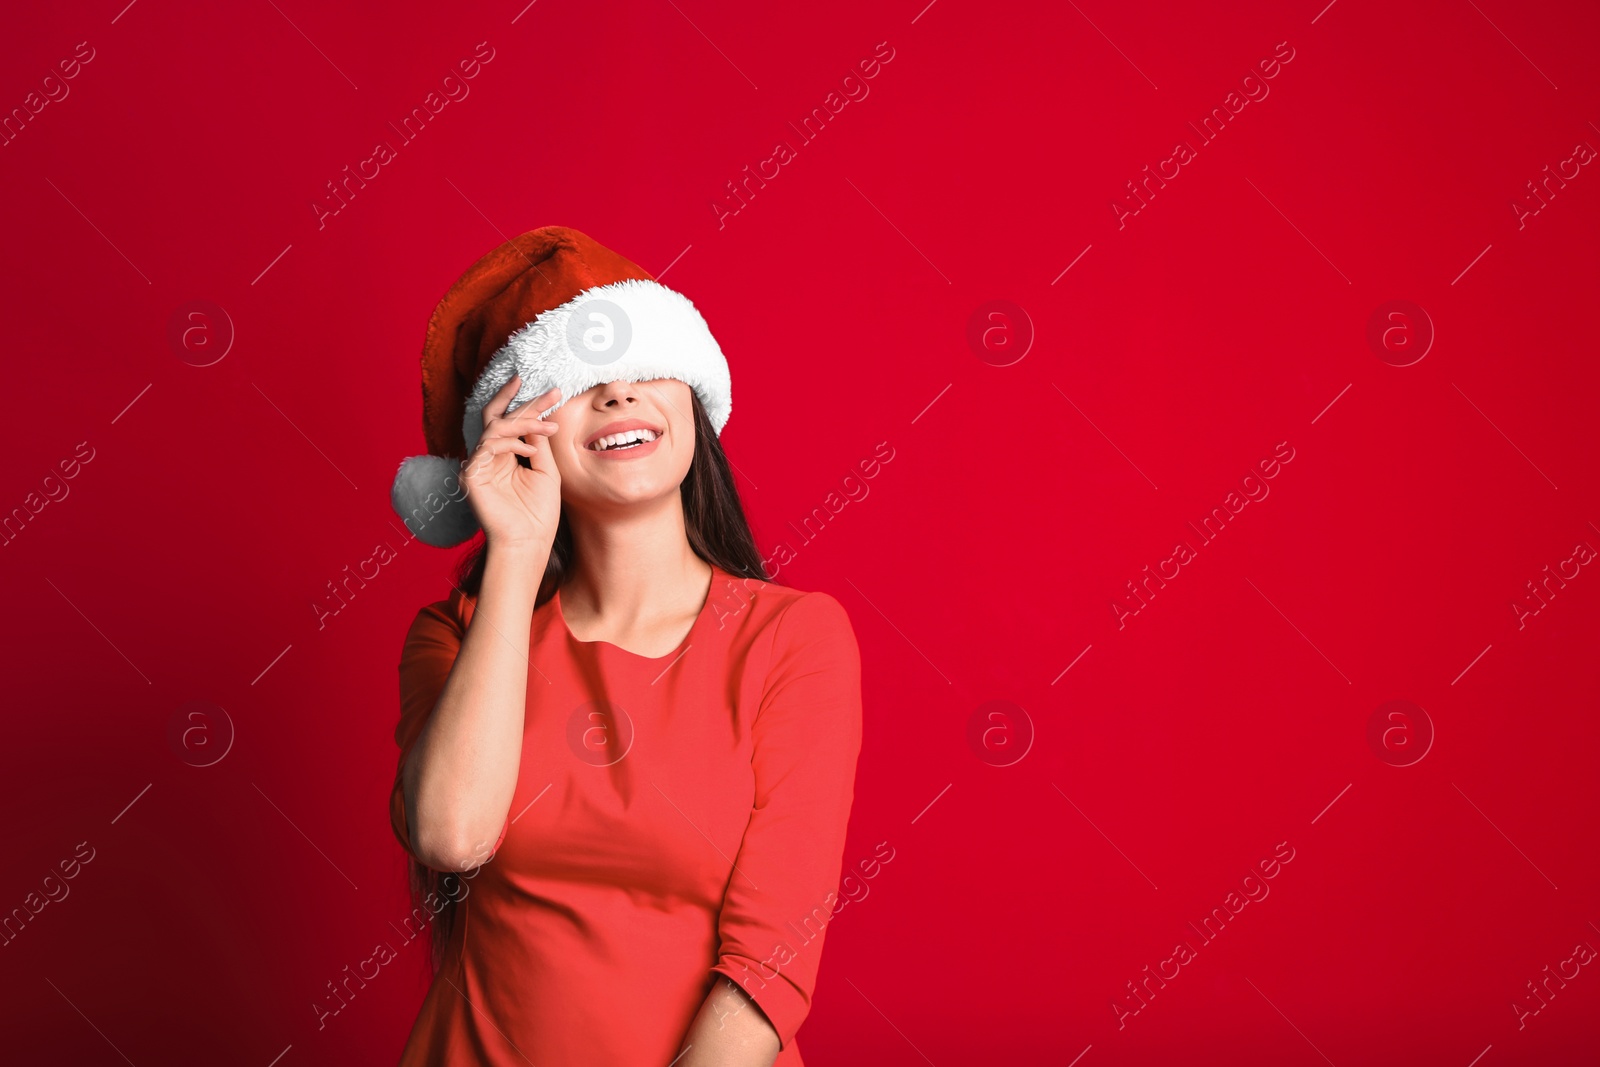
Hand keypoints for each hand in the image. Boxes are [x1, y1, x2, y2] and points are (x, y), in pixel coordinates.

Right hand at [459, 375, 561, 550]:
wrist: (529, 542)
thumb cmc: (538, 513)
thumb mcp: (546, 471)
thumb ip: (539, 444)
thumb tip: (536, 417)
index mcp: (507, 457)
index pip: (514, 423)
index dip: (533, 406)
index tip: (555, 393)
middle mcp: (490, 458)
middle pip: (498, 417)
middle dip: (520, 400)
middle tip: (545, 389)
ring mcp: (479, 466)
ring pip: (495, 428)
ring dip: (524, 422)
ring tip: (548, 426)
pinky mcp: (472, 476)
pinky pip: (488, 446)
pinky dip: (511, 444)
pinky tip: (530, 452)